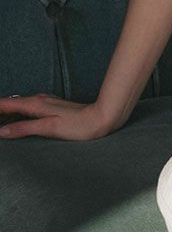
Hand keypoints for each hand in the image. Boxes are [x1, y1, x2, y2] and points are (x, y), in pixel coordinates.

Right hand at [0, 93, 114, 140]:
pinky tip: (14, 122)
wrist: (101, 119)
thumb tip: (1, 131)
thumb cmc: (78, 125)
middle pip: (9, 105)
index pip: (5, 104)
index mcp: (35, 104)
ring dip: (5, 114)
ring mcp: (45, 103)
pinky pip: (27, 110)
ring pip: (18, 107)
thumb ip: (24, 128)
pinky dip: (16, 115)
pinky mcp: (51, 109)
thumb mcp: (48, 128)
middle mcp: (38, 100)